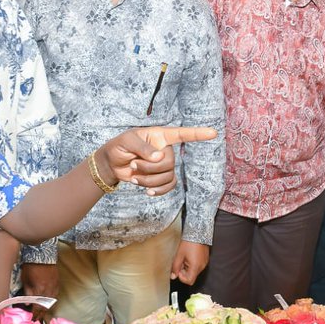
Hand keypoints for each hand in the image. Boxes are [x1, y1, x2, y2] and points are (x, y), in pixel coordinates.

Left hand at [20, 262, 58, 319]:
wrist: (42, 254)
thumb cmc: (31, 266)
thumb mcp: (25, 280)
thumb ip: (27, 292)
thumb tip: (27, 303)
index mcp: (40, 290)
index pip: (37, 307)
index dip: (34, 314)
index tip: (31, 319)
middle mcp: (49, 290)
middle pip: (45, 307)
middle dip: (40, 314)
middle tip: (36, 319)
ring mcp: (54, 287)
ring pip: (52, 302)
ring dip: (46, 309)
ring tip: (42, 313)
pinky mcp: (57, 283)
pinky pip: (55, 295)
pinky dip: (51, 301)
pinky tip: (48, 303)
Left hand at [100, 126, 218, 195]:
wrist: (111, 164)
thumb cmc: (119, 147)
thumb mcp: (127, 142)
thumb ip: (143, 148)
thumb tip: (160, 157)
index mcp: (160, 136)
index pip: (182, 134)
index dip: (198, 134)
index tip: (213, 132)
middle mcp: (166, 150)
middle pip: (170, 163)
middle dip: (149, 168)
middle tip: (133, 165)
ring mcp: (165, 165)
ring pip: (167, 177)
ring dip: (148, 180)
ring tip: (134, 175)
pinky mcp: (161, 178)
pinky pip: (169, 186)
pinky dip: (157, 190)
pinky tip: (147, 191)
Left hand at [170, 241, 208, 284]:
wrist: (197, 233)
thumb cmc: (189, 242)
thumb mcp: (179, 255)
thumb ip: (175, 267)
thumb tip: (173, 276)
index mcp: (196, 267)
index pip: (189, 281)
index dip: (182, 278)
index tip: (178, 271)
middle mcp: (202, 266)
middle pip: (192, 276)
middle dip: (184, 271)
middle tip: (180, 262)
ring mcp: (204, 263)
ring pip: (194, 271)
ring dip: (188, 267)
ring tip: (185, 257)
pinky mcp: (205, 259)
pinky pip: (198, 266)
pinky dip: (192, 264)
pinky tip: (190, 256)